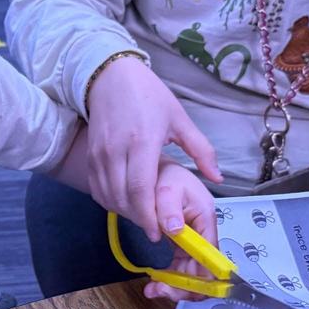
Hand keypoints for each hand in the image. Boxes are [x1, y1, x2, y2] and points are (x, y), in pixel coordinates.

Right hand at [87, 57, 220, 242]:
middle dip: (138, 219)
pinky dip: (109, 201)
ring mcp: (99, 154)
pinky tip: (124, 203)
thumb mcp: (180, 118)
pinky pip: (97, 188)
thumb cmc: (148, 96)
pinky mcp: (90, 155)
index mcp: (142, 141)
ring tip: (142, 217)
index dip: (148, 215)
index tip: (159, 231)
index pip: (140, 189)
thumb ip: (201, 150)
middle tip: (154, 229)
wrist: (110, 77)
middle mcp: (116, 150)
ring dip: (124, 212)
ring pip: (107, 195)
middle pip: (122, 197)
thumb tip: (218, 178)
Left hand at [139, 161, 217, 302]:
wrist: (152, 174)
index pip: (211, 256)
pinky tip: (155, 283)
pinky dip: (169, 278)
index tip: (179, 287)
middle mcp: (203, 232)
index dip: (200, 276)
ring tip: (152, 290)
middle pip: (204, 270)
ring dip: (175, 286)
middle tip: (158, 291)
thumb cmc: (163, 176)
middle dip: (184, 286)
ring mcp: (193, 240)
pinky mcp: (181, 245)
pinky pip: (180, 268)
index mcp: (206, 218)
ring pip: (192, 273)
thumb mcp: (166, 187)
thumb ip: (169, 208)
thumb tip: (175, 230)